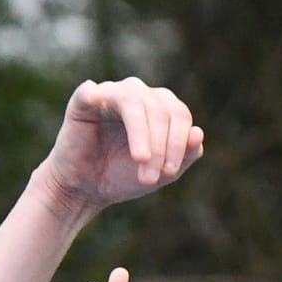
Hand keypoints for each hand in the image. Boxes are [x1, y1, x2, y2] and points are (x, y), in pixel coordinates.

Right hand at [36, 79, 202, 220]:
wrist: (86, 189)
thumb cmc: (123, 176)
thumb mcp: (161, 173)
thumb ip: (184, 155)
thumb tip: (198, 133)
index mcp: (160, 106)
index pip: (179, 114)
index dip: (179, 143)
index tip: (169, 173)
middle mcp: (137, 94)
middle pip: (160, 108)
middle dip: (160, 146)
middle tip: (150, 178)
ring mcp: (110, 94)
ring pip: (134, 102)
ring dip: (141, 134)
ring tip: (140, 159)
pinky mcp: (83, 101)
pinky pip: (90, 92)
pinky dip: (93, 94)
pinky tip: (96, 100)